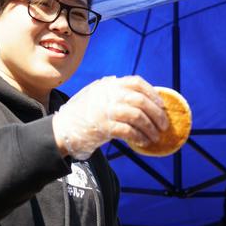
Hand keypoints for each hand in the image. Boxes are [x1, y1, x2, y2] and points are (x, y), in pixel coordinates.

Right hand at [52, 75, 168, 159]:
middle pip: (141, 101)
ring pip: (138, 116)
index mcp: (108, 85)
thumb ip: (115, 93)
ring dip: (150, 128)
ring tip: (155, 137)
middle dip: (157, 114)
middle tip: (164, 125)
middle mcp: (108, 94)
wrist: (62, 129)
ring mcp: (105, 110)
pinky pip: (129, 131)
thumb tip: (144, 100)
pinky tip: (143, 142)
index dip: (152, 94)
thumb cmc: (82, 114)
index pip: (136, 82)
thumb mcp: (97, 95)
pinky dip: (139, 137)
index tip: (161, 105)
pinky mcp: (103, 127)